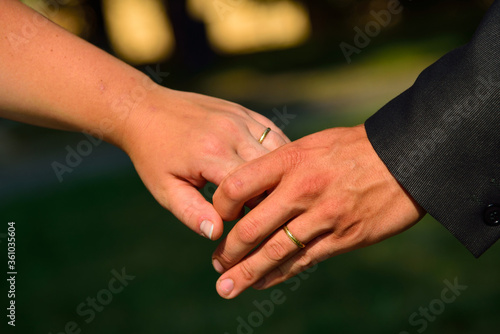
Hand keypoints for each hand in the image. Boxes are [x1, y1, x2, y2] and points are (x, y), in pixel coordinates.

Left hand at [120, 87, 289, 239]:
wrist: (145, 109)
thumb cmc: (153, 155)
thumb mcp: (165, 189)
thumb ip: (191, 213)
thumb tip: (216, 234)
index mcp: (211, 154)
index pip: (251, 192)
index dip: (248, 211)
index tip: (234, 216)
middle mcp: (232, 132)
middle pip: (271, 172)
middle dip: (267, 194)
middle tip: (255, 207)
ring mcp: (242, 118)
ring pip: (280, 153)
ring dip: (278, 175)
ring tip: (265, 190)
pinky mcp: (246, 112)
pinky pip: (276, 136)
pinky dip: (278, 156)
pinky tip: (270, 170)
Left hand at [211, 125, 424, 297]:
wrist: (406, 158)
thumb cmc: (354, 148)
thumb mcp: (313, 144)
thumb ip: (282, 164)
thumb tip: (251, 186)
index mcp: (290, 159)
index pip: (238, 185)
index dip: (221, 205)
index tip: (219, 216)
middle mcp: (301, 188)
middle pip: (251, 227)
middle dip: (229, 250)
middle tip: (217, 263)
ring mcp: (323, 216)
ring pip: (274, 252)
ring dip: (246, 272)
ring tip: (226, 286)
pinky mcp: (343, 238)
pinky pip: (302, 261)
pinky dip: (278, 275)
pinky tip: (261, 283)